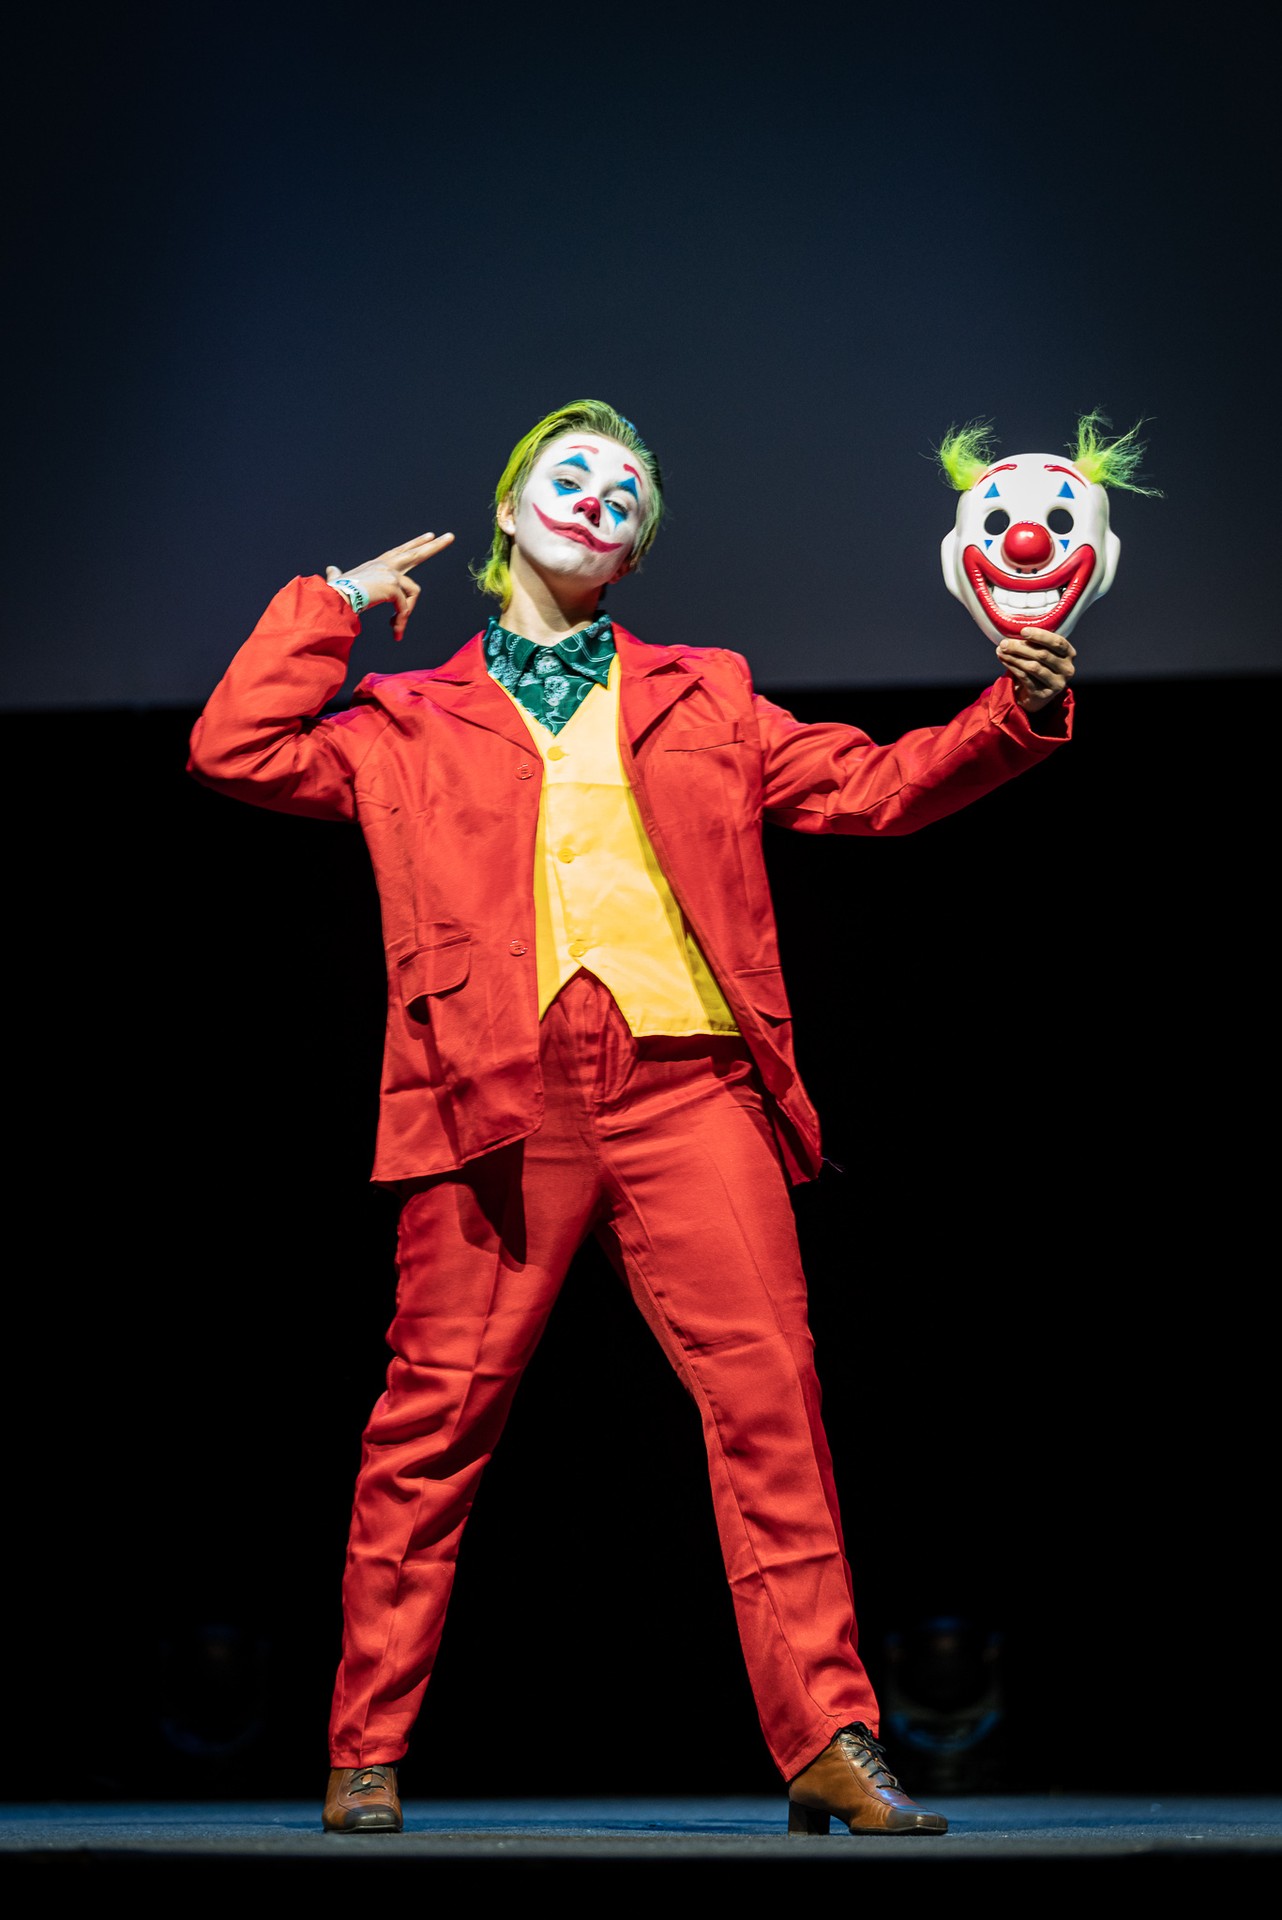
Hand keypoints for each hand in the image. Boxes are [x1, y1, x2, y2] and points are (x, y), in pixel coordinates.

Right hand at [326, 530, 454, 641]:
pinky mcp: (393, 586)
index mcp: (378, 564)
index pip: (401, 551)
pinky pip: (405, 607)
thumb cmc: (336, 592)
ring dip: (406, 614)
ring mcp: (391, 574)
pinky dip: (401, 622)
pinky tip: (395, 630)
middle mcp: (386, 565)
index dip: (415, 543)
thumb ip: (337, 574)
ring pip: (414, 592)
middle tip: (451, 536)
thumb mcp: (340, 580)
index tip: (429, 536)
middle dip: (436, 545)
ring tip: (396, 629)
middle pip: (417, 553)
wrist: (336, 598)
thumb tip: (330, 569)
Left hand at [996, 629, 1075, 713]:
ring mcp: (1057, 683)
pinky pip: (1025, 677)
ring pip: (1033, 666)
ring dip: (1014, 657)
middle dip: (1021, 647)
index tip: (1023, 631)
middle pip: (1043, 654)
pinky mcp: (1044, 694)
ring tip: (1001, 650)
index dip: (1040, 635)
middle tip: (1004, 643)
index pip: (1057, 642)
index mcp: (1069, 654)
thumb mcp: (1042, 652)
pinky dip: (1012, 667)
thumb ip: (1035, 643)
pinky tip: (1003, 660)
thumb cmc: (1039, 666)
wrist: (1036, 694)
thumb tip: (1013, 631)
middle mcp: (1067, 669)